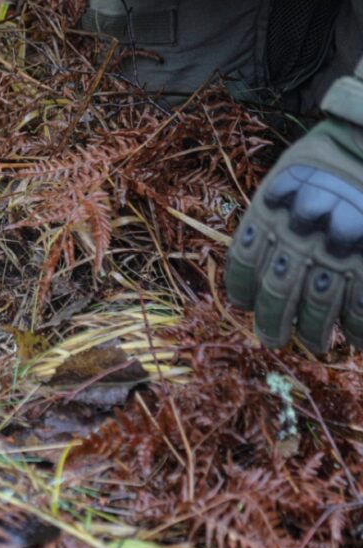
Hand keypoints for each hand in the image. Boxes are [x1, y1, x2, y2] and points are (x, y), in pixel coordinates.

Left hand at [225, 120, 362, 352]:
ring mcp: (336, 251)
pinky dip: (357, 327)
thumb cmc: (327, 159)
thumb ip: (271, 213)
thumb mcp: (287, 176)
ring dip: (313, 332)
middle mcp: (296, 238)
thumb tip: (258, 254)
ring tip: (313, 344)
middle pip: (276, 292)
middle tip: (272, 340)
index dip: (241, 288)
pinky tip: (354, 339)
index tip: (243, 304)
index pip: (242, 263)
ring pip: (317, 306)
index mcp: (268, 216)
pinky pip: (361, 306)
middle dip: (272, 322)